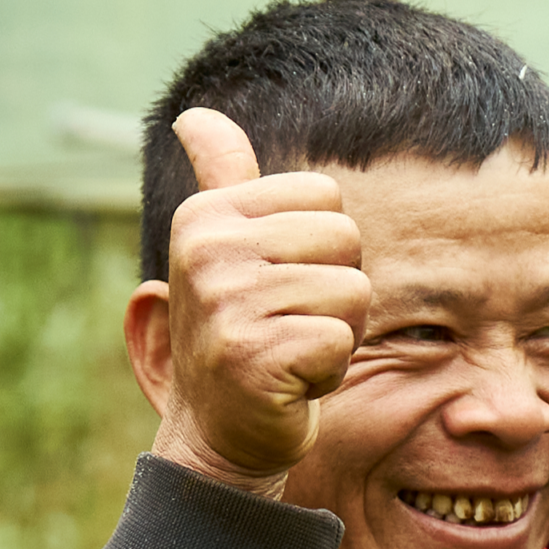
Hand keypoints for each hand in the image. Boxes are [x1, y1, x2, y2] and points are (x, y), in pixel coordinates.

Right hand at [123, 109, 372, 498]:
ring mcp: (227, 304)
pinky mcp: (254, 357)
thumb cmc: (239, 334)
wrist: (217, 434)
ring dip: (336, 333)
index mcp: (205, 215)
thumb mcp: (225, 250)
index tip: (278, 286)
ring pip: (353, 291)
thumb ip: (222, 180)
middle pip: (346, 239)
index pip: (326, 197)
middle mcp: (207, 252)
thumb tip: (195, 114)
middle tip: (288, 325)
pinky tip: (289, 384)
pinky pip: (341, 339)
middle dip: (335, 291)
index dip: (321, 249)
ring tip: (289, 353)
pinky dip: (327, 371)